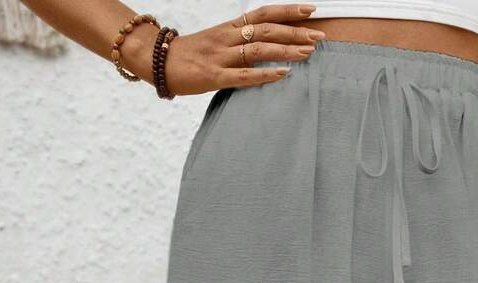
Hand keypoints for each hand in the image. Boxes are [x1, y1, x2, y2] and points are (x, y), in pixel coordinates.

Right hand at [127, 5, 325, 95]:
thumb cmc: (189, 55)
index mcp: (229, 28)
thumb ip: (239, 43)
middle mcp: (227, 38)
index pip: (263, 13)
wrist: (156, 61)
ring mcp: (220, 57)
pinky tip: (283, 75)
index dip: (288, 10)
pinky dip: (264, 75)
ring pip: (258, 49)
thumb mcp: (216, 42)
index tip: (312, 9)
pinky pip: (243, 76)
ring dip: (286, 50)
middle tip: (320, 35)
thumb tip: (266, 46)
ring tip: (309, 52)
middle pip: (266, 30)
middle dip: (295, 32)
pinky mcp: (213, 77)